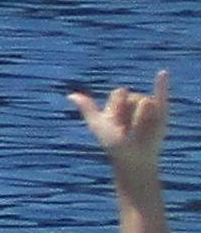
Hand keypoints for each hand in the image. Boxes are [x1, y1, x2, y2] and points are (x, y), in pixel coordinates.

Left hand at [70, 68, 170, 197]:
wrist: (132, 159)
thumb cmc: (114, 144)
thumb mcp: (98, 124)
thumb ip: (88, 108)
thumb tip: (70, 95)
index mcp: (117, 103)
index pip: (119, 93)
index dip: (117, 106)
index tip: (115, 120)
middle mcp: (133, 102)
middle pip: (132, 97)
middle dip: (129, 113)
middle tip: (129, 128)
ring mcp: (148, 106)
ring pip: (145, 102)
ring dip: (141, 118)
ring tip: (141, 129)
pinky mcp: (161, 112)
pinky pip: (162, 94)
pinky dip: (163, 83)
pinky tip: (163, 73)